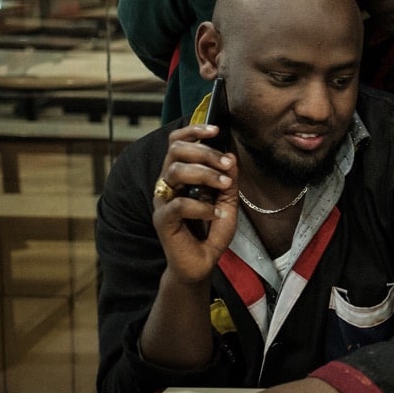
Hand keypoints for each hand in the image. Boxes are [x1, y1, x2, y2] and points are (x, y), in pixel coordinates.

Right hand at [154, 124, 237, 283]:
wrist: (201, 263)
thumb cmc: (211, 230)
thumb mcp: (227, 202)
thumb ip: (228, 181)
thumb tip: (231, 156)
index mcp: (180, 176)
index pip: (176, 143)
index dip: (192, 131)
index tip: (215, 130)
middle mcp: (168, 184)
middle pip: (175, 151)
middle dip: (205, 152)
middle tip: (227, 164)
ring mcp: (163, 202)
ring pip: (175, 171)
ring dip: (205, 174)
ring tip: (224, 185)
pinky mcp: (162, 220)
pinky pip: (178, 204)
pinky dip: (201, 206)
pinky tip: (215, 213)